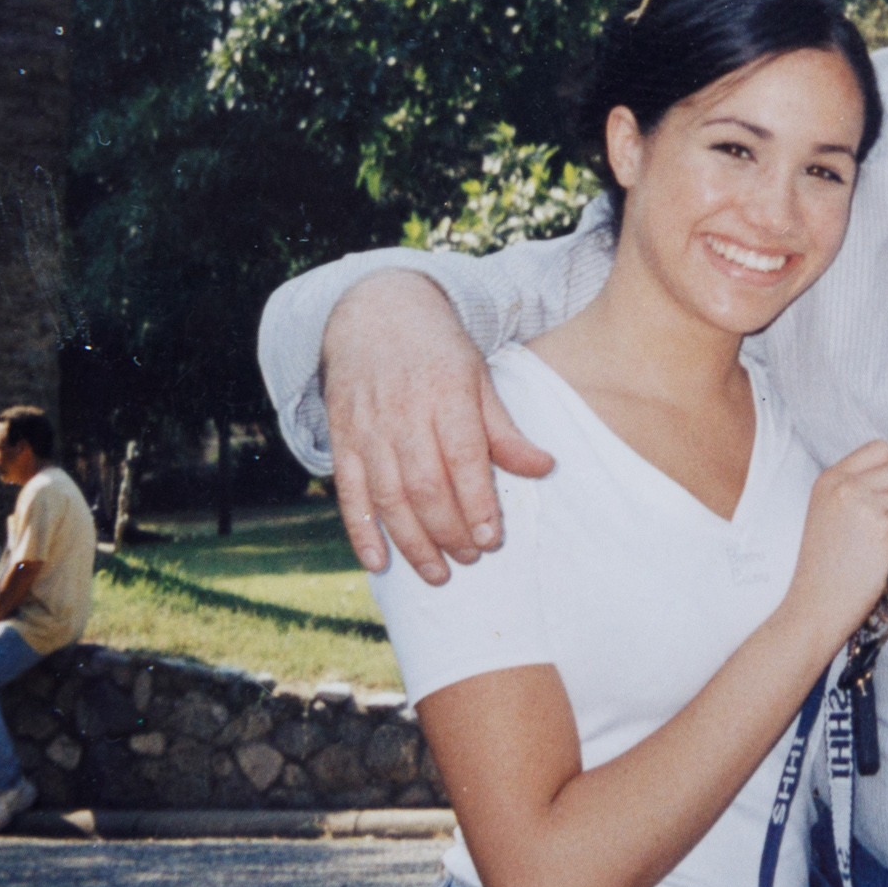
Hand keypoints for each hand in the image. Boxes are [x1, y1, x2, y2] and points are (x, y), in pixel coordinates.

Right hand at [324, 272, 557, 581]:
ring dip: (412, 542)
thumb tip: (545, 468)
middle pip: (424, 484)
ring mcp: (368, 429)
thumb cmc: (437, 352)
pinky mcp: (342, 440)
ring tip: (437, 573)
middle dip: (449, 530)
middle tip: (470, 558)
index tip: (492, 539)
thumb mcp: (478, 378)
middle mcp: (404, 413)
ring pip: (388, 496)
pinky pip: (350, 493)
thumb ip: (505, 430)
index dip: (477, 502)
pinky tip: (379, 563)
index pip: (463, 456)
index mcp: (446, 393)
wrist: (374, 313)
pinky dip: (361, 531)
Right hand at [784, 441, 887, 642]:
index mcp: (831, 478)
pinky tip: (885, 555)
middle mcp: (848, 488)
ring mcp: (867, 510)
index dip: (887, 471)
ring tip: (876, 543)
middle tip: (879, 523)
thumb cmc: (822, 563)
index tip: (878, 494)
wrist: (814, 605)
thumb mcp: (824, 510)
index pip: (880, 447)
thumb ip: (852, 487)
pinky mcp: (886, 535)